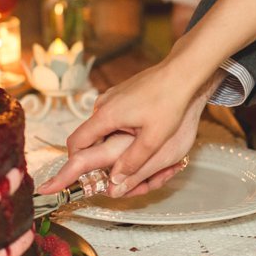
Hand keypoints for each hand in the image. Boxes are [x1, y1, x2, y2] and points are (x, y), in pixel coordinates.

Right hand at [36, 64, 223, 196]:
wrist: (181, 72)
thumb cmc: (170, 103)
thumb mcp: (153, 139)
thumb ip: (132, 162)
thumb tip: (114, 182)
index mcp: (106, 116)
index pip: (76, 142)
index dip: (74, 162)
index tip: (81, 177)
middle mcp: (103, 105)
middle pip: (87, 136)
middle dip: (94, 156)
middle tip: (108, 172)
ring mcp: (112, 97)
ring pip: (100, 128)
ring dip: (107, 144)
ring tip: (126, 156)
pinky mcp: (121, 95)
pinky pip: (110, 117)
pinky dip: (116, 131)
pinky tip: (135, 137)